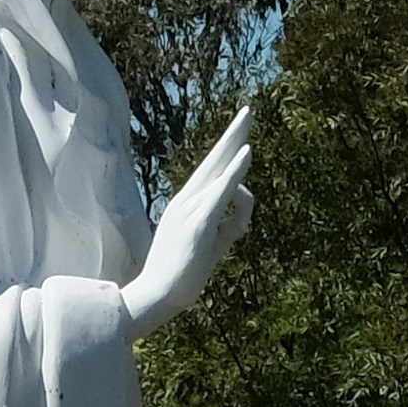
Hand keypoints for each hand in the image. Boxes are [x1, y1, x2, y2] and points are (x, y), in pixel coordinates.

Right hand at [121, 107, 256, 334]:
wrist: (157, 297)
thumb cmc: (183, 274)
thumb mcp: (215, 243)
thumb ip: (233, 222)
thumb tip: (248, 200)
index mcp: (188, 204)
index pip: (212, 171)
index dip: (228, 149)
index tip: (242, 130)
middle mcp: (186, 201)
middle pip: (214, 160)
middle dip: (233, 134)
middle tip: (250, 109)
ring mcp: (190, 211)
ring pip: (219, 174)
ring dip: (235, 146)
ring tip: (249, 120)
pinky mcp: (197, 225)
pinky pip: (219, 193)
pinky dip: (233, 173)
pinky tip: (246, 155)